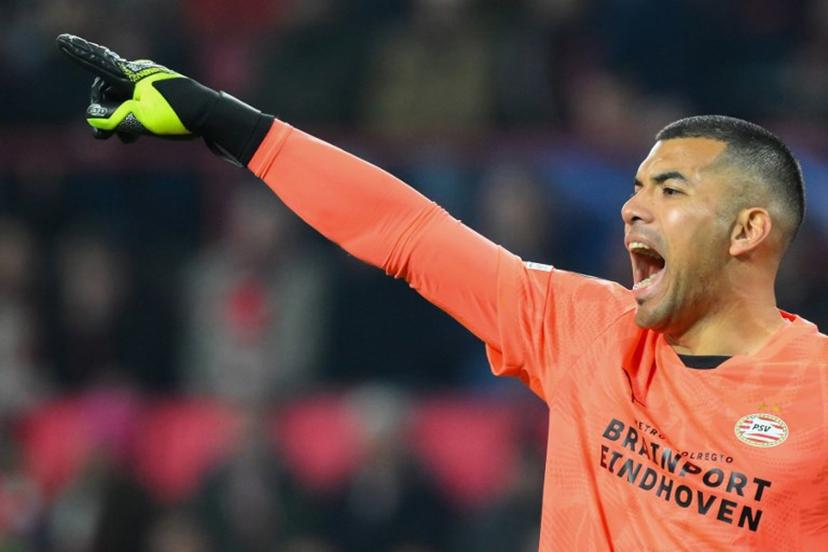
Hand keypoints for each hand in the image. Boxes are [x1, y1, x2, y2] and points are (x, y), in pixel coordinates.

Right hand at [56, 33, 205, 140]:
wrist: (210, 116)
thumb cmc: (175, 114)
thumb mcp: (139, 119)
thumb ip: (113, 118)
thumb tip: (94, 118)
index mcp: (131, 76)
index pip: (98, 64)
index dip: (79, 55)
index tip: (61, 41)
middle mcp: (138, 76)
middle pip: (108, 91)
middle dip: (103, 112)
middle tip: (103, 135)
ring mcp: (149, 85)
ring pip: (122, 101)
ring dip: (119, 120)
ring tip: (126, 137)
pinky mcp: (158, 96)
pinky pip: (136, 106)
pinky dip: (131, 120)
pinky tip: (135, 136)